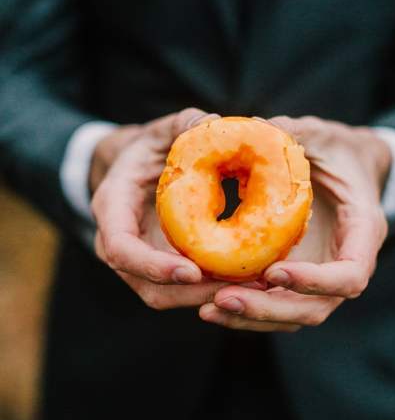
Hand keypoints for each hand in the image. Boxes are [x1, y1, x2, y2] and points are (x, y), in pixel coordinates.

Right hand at [91, 108, 236, 308]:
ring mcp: (142, 264)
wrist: (136, 171)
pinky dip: (216, 291)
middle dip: (194, 293)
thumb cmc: (150, 149)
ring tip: (256, 288)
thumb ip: (181, 124)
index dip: (153, 266)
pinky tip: (253, 283)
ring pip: (169, 297)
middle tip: (241, 288)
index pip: (121, 250)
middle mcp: (122, 245)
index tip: (191, 271)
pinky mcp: (166, 271)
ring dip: (210, 298)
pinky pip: (186, 293)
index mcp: (113, 210)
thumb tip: (208, 121)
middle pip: (149, 286)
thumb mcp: (162, 130)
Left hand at [198, 117, 390, 332]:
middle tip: (222, 299)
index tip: (274, 272)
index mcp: (364, 231)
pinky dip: (248, 311)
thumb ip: (297, 133)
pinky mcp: (301, 281)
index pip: (351, 276)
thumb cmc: (339, 148)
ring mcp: (324, 277)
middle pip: (317, 307)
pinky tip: (211, 303)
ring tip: (209, 308)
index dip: (315, 281)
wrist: (350, 164)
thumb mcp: (323, 134)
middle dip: (269, 308)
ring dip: (253, 317)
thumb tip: (257, 127)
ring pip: (295, 316)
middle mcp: (347, 262)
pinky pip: (278, 307)